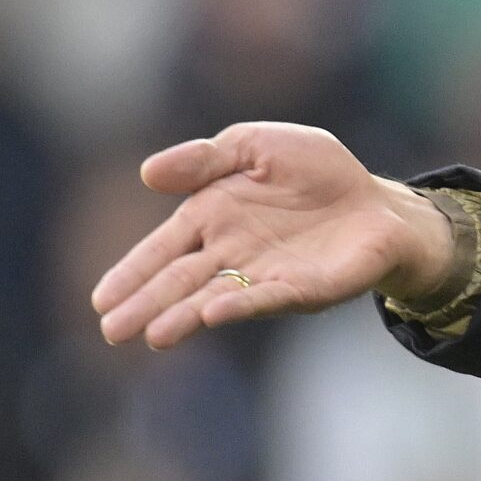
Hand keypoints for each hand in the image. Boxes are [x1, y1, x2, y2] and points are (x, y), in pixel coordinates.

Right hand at [90, 122, 457, 349]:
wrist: (379, 201)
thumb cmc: (317, 172)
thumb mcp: (256, 145)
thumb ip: (205, 158)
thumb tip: (147, 172)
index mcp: (213, 217)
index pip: (162, 249)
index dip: (132, 272)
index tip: (100, 299)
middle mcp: (232, 253)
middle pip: (180, 281)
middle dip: (145, 305)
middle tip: (112, 330)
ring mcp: (265, 275)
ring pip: (214, 299)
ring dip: (184, 316)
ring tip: (154, 335)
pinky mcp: (303, 289)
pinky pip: (266, 298)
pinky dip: (240, 305)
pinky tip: (212, 315)